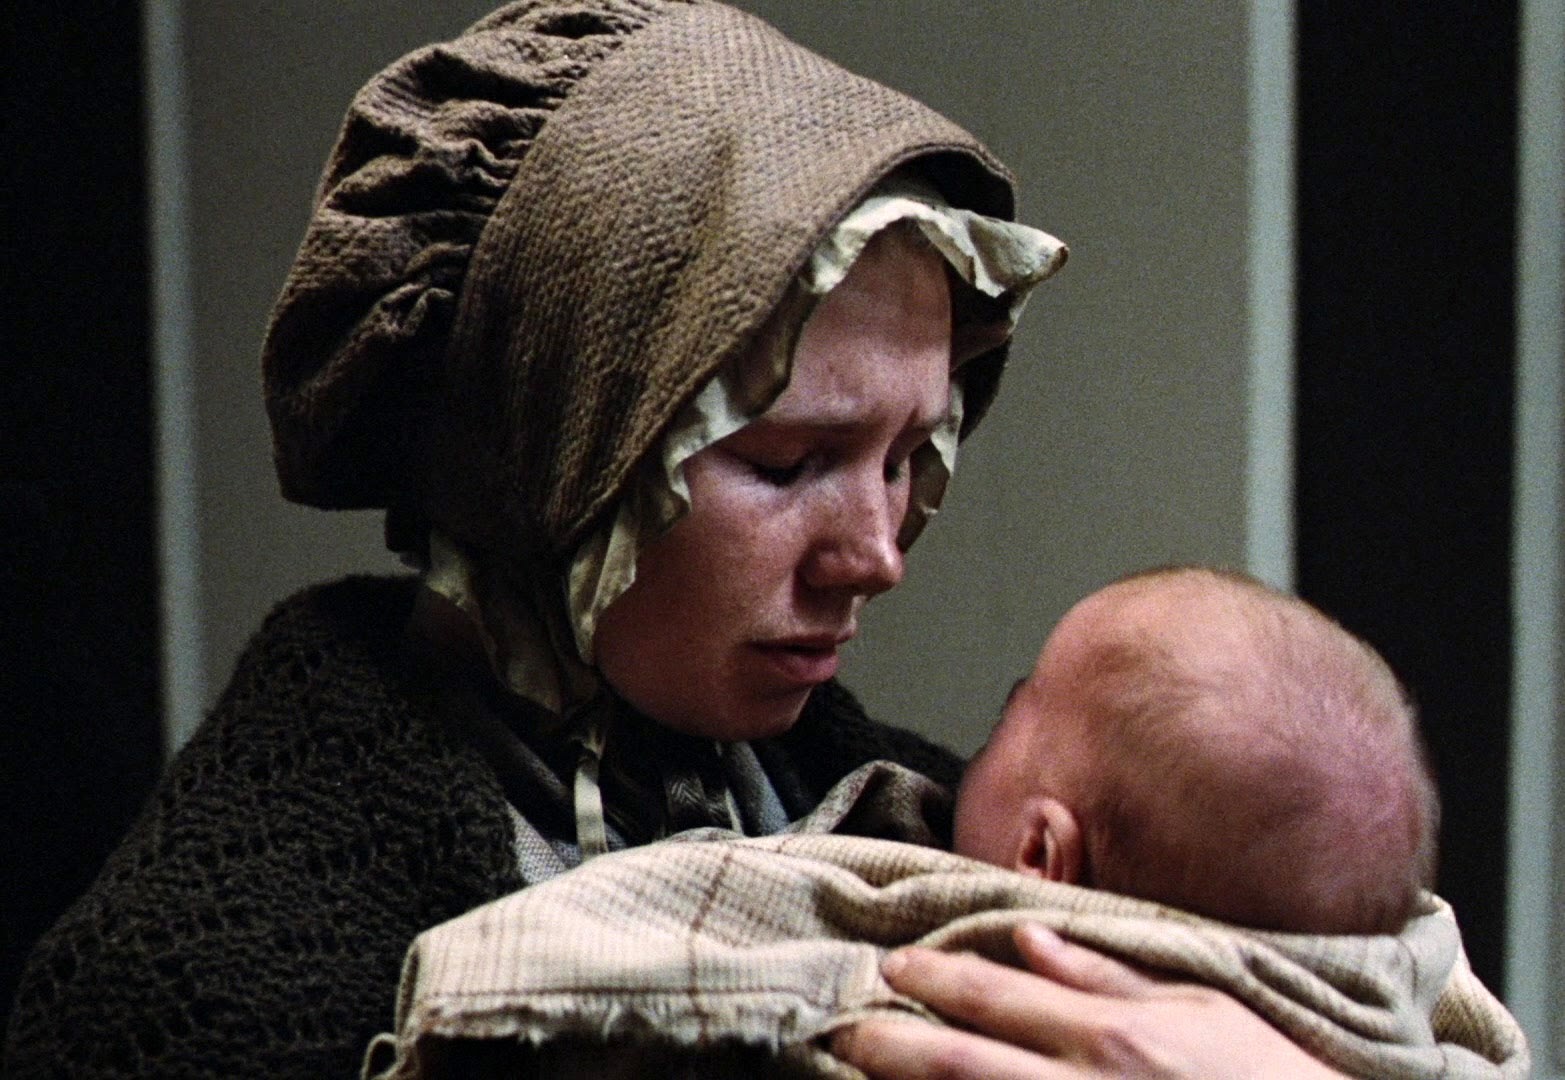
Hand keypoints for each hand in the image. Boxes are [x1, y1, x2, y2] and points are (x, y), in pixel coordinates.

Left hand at [830, 922, 1346, 1078]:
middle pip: (965, 1061)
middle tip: (842, 1029)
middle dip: (894, 1044)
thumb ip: (1107, 976)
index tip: (890, 965)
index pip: (999, 996)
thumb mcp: (1200, 1009)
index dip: (935, 977)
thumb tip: (1032, 937)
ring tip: (859, 1074)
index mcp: (1112, 1036)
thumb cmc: (1268, 1079)